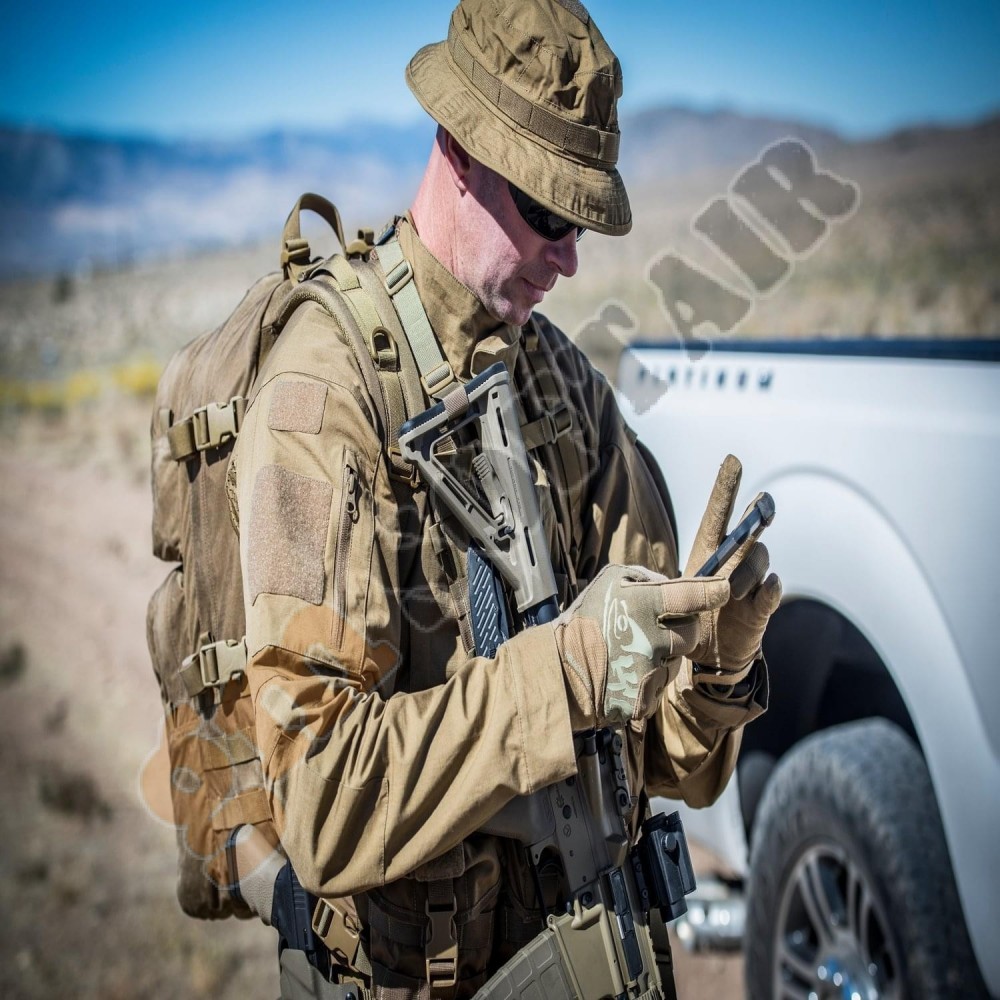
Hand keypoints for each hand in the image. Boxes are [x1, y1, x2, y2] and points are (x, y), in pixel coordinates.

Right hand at [551, 564, 729, 728]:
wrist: (559, 672)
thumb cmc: (585, 621)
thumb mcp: (609, 581)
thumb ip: (646, 578)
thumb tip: (675, 583)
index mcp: (641, 605)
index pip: (690, 596)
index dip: (712, 592)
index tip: (724, 589)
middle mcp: (649, 638)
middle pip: (692, 632)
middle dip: (680, 630)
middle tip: (654, 630)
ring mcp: (647, 672)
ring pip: (677, 661)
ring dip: (662, 657)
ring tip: (630, 653)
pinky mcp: (644, 700)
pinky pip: (661, 686)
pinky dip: (649, 682)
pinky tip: (627, 674)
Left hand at [684, 455, 781, 675]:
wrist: (707, 656)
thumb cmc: (688, 618)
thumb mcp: (678, 600)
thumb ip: (689, 585)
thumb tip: (711, 577)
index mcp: (707, 552)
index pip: (718, 514)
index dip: (725, 487)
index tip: (733, 460)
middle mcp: (733, 560)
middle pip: (748, 530)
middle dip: (755, 514)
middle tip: (761, 503)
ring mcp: (751, 581)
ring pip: (758, 560)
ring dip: (746, 572)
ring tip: (730, 592)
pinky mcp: (763, 606)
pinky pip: (772, 589)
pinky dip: (770, 588)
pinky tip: (764, 590)